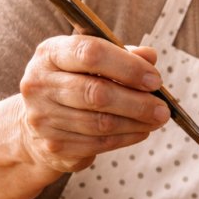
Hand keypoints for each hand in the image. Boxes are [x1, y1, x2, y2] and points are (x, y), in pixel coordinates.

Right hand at [17, 36, 169, 172]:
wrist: (35, 124)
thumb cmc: (73, 83)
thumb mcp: (92, 62)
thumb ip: (121, 55)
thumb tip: (149, 56)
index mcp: (50, 53)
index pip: (90, 53)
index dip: (128, 67)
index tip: (154, 80)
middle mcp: (39, 84)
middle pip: (96, 93)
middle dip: (137, 102)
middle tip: (163, 108)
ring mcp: (43, 117)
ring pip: (101, 122)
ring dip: (136, 122)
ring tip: (157, 119)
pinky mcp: (54, 145)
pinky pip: (99, 143)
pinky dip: (127, 137)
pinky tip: (141, 131)